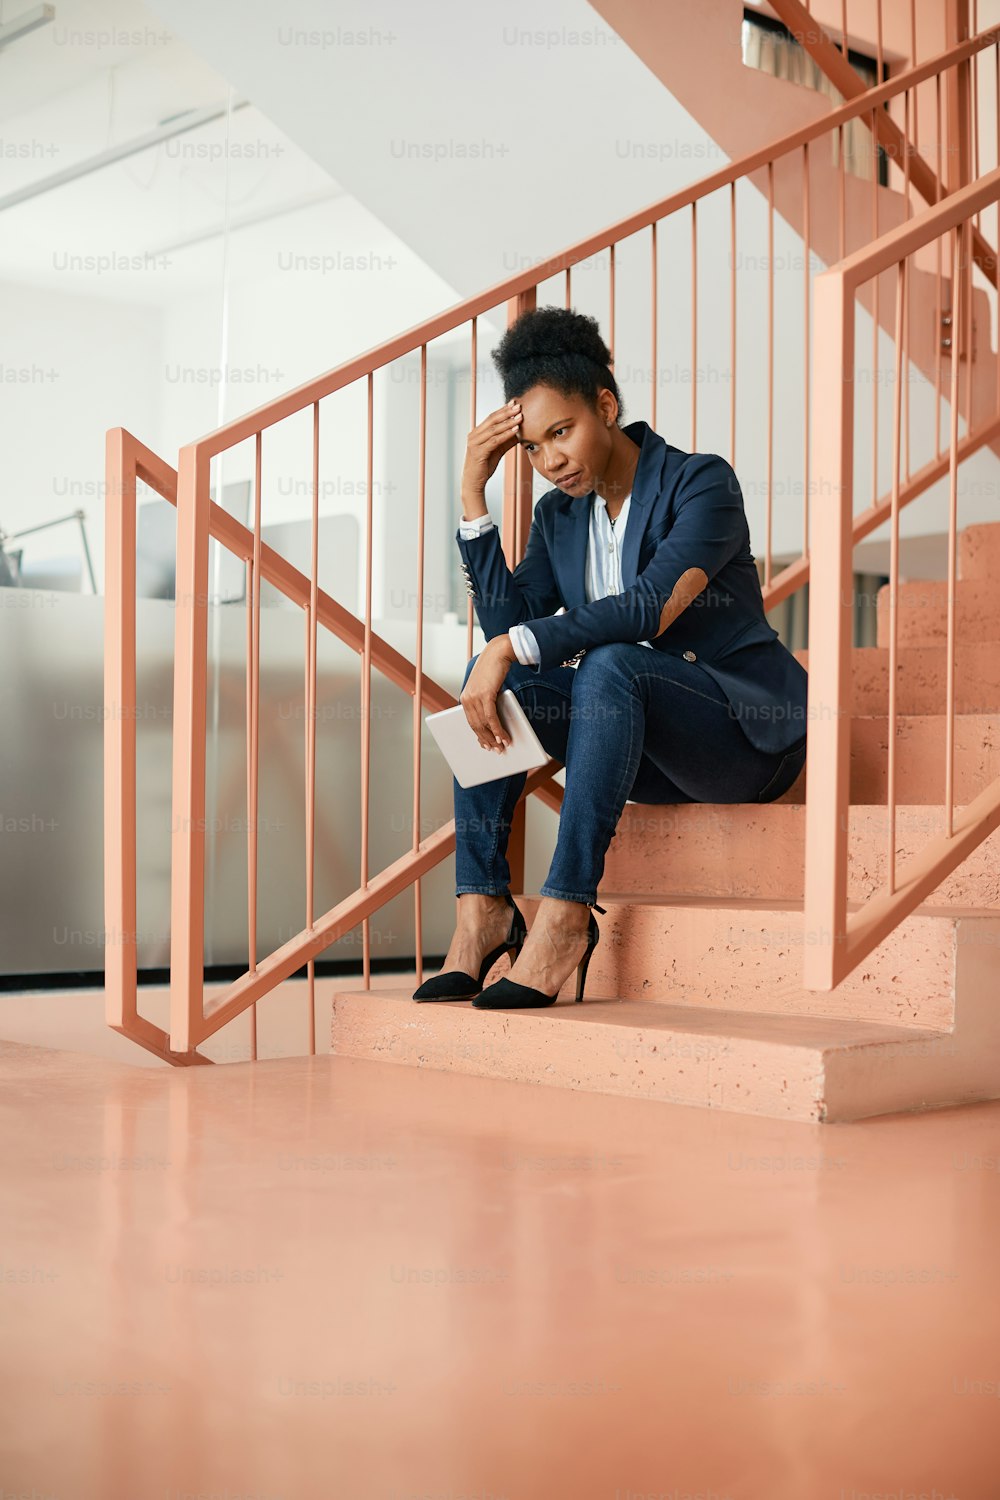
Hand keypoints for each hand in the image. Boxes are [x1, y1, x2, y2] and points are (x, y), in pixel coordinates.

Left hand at [460, 635, 516, 751]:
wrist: (498, 653)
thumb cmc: (494, 669)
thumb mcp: (487, 688)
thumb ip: (486, 702)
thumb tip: (493, 721)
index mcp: (465, 697)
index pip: (471, 721)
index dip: (479, 735)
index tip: (486, 744)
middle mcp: (467, 698)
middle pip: (476, 725)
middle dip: (487, 740)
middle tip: (497, 750)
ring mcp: (474, 697)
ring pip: (484, 724)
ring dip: (495, 737)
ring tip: (503, 745)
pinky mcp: (485, 695)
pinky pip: (491, 717)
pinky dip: (498, 729)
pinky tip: (504, 736)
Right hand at [461, 399, 522, 497]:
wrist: (473, 483)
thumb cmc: (484, 466)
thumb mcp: (497, 450)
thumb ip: (507, 440)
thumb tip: (520, 431)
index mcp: (477, 433)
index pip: (491, 417)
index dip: (503, 410)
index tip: (514, 403)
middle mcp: (474, 435)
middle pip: (492, 420)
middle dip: (506, 412)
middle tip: (519, 406)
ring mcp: (475, 443)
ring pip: (494, 429)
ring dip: (508, 422)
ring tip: (520, 417)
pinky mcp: (478, 452)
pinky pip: (494, 441)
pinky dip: (505, 435)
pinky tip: (515, 431)